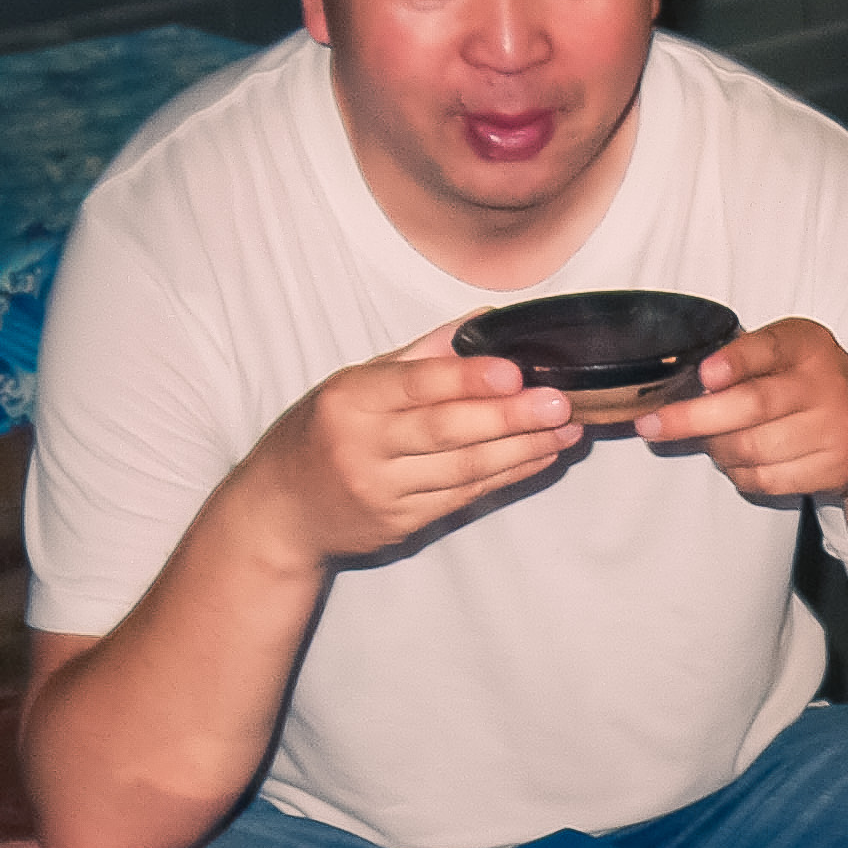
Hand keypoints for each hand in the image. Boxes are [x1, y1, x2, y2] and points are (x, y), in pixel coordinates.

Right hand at [240, 331, 583, 568]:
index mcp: (350, 401)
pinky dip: (508, 475)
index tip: (514, 372)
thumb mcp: (354, 384)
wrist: (281, 512)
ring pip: (464, 469)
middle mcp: (364, 447)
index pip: (416, 387)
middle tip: (559, 403)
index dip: (468, 380)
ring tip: (566, 429)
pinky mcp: (402, 523)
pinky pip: (465, 496)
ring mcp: (384, 491)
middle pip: (447, 431)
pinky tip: (540, 456)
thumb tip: (481, 324)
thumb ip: (419, 357)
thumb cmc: (321, 434)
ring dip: (523, 449)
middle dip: (510, 417)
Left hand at [631, 315, 847, 504]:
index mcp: (808, 345)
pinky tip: (737, 461)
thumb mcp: (790, 354)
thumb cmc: (814, 385)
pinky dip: (739, 474)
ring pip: (752, 449)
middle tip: (651, 426)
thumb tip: (678, 388)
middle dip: (693, 419)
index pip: (769, 349)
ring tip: (710, 441)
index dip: (736, 363)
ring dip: (716, 449)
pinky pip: (766, 479)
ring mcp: (834, 430)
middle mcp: (827, 385)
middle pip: (752, 406)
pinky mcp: (834, 468)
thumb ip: (744, 359)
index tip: (705, 375)